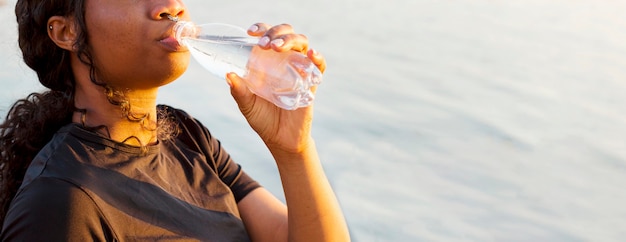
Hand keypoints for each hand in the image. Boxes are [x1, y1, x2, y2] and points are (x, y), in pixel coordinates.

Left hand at [226, 23, 326, 154]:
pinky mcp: (311, 84)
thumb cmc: (263, 120)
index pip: (268, 36)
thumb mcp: (247, 105)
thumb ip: (239, 91)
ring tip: (278, 47)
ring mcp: (299, 71)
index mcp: (268, 61)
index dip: (262, 28)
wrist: (281, 140)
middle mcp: (284, 62)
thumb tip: (229, 75)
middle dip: (276, 32)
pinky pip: (319, 66)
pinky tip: (311, 54)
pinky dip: (317, 58)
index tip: (251, 32)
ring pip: (302, 44)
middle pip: (286, 34)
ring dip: (291, 40)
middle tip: (265, 43)